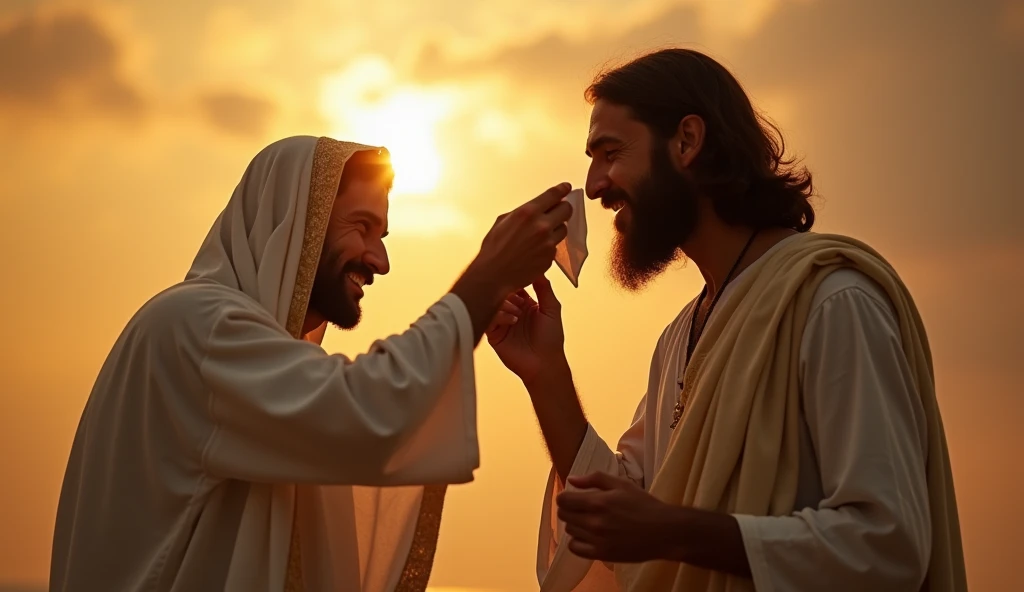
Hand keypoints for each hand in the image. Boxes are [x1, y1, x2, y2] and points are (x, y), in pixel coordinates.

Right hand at [468, 183, 573, 293]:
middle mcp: (541, 225)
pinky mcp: (550, 257)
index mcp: (528, 212)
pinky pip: (556, 246)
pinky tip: (536, 249)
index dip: (562, 189)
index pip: (554, 195)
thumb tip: (536, 208)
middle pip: (566, 210)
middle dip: (564, 209)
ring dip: (557, 228)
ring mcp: (548, 242)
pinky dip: (549, 245)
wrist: (493, 274)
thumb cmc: (494, 248)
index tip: (566, 187)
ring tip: (543, 233)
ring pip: (564, 229)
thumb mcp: (503, 220)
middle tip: (560, 210)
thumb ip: (523, 212)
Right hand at [486, 275, 565, 384]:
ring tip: (517, 314)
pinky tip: (512, 321)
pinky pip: (489, 318)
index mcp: (525, 303)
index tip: (516, 273)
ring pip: (493, 303)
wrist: (544, 364)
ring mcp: (502, 321)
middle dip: (508, 291)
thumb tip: (537, 268)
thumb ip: (544, 288)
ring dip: (505, 304)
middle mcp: (511, 310)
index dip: (515, 279)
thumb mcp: (552, 308)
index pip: (514, 284)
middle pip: (502, 291)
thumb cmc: (551, 338)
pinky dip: (500, 315)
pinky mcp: (494, 333)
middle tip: (516, 296)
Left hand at [556, 472, 677, 562]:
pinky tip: (588, 536)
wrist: (663, 531)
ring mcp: (597, 540)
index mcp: (598, 502)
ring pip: (569, 531)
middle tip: (582, 508)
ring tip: (590, 521)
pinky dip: (577, 541)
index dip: (566, 497)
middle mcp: (594, 522)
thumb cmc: (644, 505)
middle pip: (563, 515)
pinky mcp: (601, 554)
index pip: (563, 500)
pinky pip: (575, 548)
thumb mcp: (621, 484)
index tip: (573, 497)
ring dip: (575, 524)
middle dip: (570, 509)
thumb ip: (594, 479)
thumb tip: (572, 480)